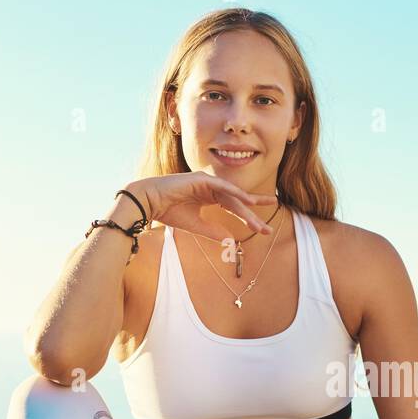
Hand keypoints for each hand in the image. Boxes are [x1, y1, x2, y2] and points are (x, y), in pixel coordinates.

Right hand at [123, 173, 277, 241]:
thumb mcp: (195, 225)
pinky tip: (247, 201)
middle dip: (253, 216)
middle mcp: (211, 188)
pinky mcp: (201, 178)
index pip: (235, 207)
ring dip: (246, 211)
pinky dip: (235, 194)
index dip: (248, 218)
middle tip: (268, 229)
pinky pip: (222, 187)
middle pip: (238, 202)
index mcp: (210, 196)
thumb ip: (212, 230)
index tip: (263, 229)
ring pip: (232, 197)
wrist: (149, 202)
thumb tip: (230, 239)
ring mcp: (207, 182)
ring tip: (258, 225)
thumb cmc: (168, 211)